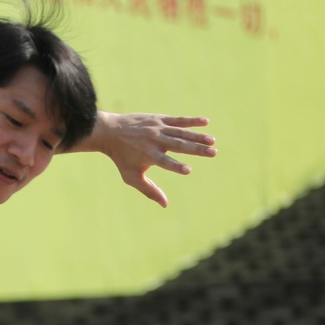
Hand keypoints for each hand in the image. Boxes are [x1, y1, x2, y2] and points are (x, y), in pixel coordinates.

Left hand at [83, 112, 216, 207]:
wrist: (110, 132)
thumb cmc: (122, 158)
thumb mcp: (131, 177)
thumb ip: (149, 190)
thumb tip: (165, 205)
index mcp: (149, 155)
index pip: (165, 162)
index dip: (175, 166)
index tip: (188, 170)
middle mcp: (155, 141)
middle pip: (179, 146)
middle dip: (196, 150)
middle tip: (213, 153)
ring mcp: (157, 128)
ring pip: (181, 132)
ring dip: (198, 136)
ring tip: (213, 141)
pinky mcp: (159, 119)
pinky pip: (178, 120)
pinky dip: (191, 121)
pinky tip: (206, 122)